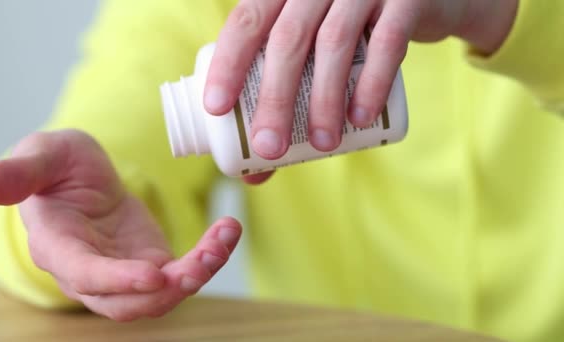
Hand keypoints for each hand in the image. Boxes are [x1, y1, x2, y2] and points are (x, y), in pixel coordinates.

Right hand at [0, 129, 241, 320]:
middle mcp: (90, 272)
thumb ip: (20, 172)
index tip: (154, 273)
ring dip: (195, 275)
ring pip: (158, 297)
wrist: (86, 178)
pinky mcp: (151, 264)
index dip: (116, 279)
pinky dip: (208, 257)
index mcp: (57, 247)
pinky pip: (182, 273)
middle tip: (203, 260)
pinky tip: (228, 230)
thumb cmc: (59, 166)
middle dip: (166, 290)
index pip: (83, 274)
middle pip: (125, 303)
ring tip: (223, 240)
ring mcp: (123, 274)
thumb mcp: (42, 155)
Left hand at [204, 0, 517, 159]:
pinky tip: (361, 118)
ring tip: (323, 146)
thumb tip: (253, 172)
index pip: (246, 20)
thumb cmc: (352, 35)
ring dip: (324, 99)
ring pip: (334, 41)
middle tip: (270, 147)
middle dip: (275, 98)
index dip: (227, 63)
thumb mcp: (314, 55)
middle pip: (288, 39)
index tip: (216, 109)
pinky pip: (387, 41)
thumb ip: (288, 100)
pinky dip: (373, 82)